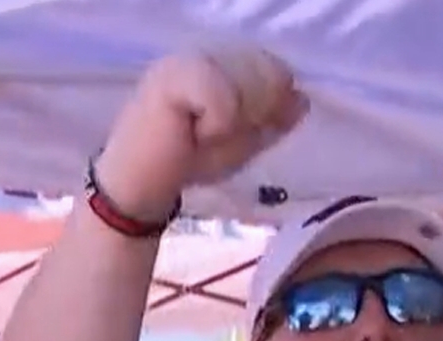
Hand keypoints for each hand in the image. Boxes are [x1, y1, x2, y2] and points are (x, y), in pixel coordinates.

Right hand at [94, 49, 308, 220]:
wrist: (141, 186)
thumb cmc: (187, 162)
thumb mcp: (244, 141)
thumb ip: (274, 119)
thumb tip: (301, 100)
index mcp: (226, 62)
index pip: (277, 71)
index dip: (270, 105)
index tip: (234, 130)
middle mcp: (210, 51)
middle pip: (271, 74)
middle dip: (253, 115)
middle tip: (213, 134)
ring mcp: (190, 58)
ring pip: (250, 84)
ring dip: (233, 123)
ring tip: (201, 133)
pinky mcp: (174, 75)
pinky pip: (224, 98)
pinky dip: (216, 125)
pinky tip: (190, 133)